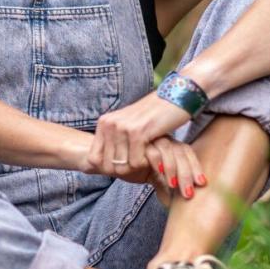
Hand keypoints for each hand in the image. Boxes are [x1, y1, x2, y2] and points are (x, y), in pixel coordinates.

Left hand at [86, 91, 206, 198]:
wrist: (176, 98)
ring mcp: (121, 127)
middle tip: (141, 164)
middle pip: (109, 165)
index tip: (125, 168)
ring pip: (122, 166)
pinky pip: (135, 162)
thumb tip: (101, 166)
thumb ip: (115, 141)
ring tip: (148, 157)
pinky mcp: (137, 132)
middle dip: (125, 170)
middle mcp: (109, 123)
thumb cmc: (155, 116)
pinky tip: (154, 154)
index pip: (94, 159)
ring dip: (137, 167)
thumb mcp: (129, 126)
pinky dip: (146, 163)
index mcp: (104, 122)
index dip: (109, 169)